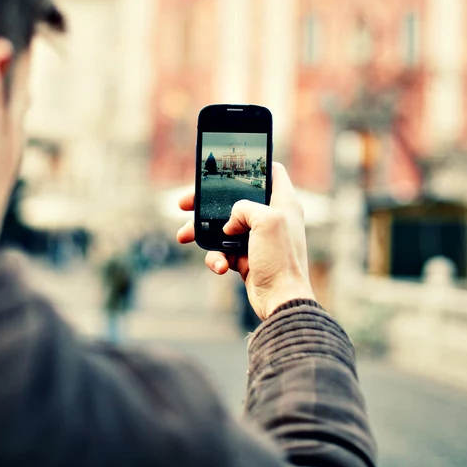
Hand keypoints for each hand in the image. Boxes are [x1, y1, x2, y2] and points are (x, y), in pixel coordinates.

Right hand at [177, 162, 314, 320]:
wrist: (281, 301)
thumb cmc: (281, 260)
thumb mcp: (266, 220)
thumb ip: (244, 207)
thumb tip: (229, 222)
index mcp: (283, 202)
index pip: (271, 172)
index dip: (252, 165)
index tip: (228, 165)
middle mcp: (271, 217)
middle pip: (234, 199)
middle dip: (207, 202)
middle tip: (184, 203)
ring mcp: (257, 239)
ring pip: (222, 226)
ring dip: (201, 232)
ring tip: (183, 236)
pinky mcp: (246, 258)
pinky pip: (222, 251)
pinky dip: (215, 257)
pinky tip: (219, 266)